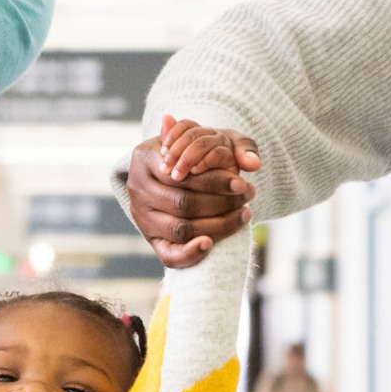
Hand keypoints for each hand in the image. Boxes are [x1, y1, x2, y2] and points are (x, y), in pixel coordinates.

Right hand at [126, 116, 258, 268]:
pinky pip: (169, 254)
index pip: (183, 176)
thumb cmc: (189, 152)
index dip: (215, 181)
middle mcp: (138, 188)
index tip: (241, 183)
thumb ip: (229, 144)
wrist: (168, 172)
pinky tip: (210, 244)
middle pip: (183, 203)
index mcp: (144, 158)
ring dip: (217, 225)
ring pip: (181, 228)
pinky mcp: (150, 239)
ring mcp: (141, 216)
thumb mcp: (202, 137)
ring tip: (243, 214)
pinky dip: (190, 253)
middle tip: (247, 196)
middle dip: (221, 202)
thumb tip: (253, 163)